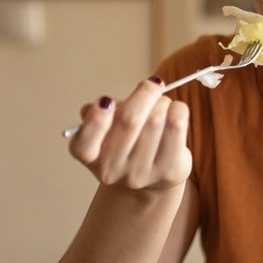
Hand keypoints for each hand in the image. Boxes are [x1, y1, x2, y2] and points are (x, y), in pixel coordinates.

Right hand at [69, 78, 191, 191]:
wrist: (152, 177)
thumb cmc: (126, 142)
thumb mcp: (105, 128)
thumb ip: (98, 114)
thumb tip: (101, 105)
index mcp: (91, 157)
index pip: (84, 145)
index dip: (96, 119)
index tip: (107, 101)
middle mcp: (112, 170)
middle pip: (129, 120)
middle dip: (144, 94)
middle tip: (152, 85)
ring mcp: (141, 174)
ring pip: (156, 119)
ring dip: (163, 102)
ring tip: (162, 104)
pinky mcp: (169, 171)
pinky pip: (177, 126)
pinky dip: (179, 109)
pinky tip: (175, 111)